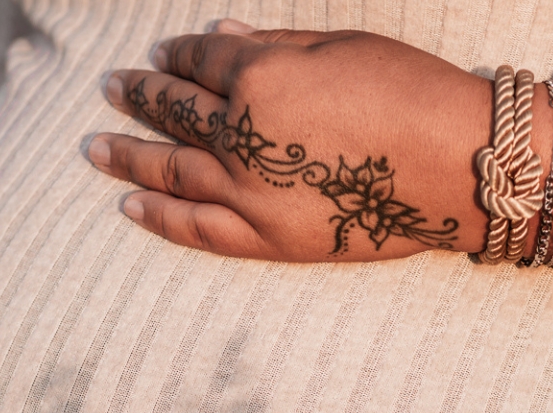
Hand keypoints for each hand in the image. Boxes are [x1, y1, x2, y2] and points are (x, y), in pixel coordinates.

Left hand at [87, 21, 552, 265]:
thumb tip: (217, 35)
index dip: (177, 52)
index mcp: (259, 76)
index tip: (160, 51)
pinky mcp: (268, 238)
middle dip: (138, 94)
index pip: (201, 59)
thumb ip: (272, 44)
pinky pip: (196, 228)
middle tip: (110, 86)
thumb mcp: (340, 47)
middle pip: (174, 111)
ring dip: (126, 153)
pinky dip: (158, 215)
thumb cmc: (411, 92)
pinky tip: (128, 202)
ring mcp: (250, 192)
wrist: (459, 167)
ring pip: (169, 169)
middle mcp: (242, 135)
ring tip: (93, 144)